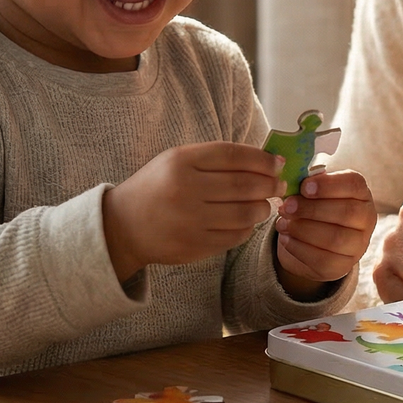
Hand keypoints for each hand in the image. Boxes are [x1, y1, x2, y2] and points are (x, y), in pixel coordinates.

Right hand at [103, 142, 281, 280]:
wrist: (123, 226)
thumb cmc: (158, 186)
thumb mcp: (177, 160)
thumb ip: (217, 158)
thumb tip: (266, 160)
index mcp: (181, 161)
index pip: (234, 155)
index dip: (263, 159)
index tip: (278, 163)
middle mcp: (185, 189)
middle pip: (245, 185)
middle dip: (270, 185)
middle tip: (279, 185)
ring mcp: (190, 221)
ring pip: (245, 213)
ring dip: (262, 208)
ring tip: (264, 203)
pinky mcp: (194, 246)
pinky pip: (235, 236)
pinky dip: (248, 228)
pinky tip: (246, 221)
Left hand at [275, 169, 374, 295]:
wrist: (316, 243)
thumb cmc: (316, 207)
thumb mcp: (315, 192)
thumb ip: (308, 184)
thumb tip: (293, 180)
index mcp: (361, 194)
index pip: (354, 184)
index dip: (329, 185)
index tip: (304, 187)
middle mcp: (367, 219)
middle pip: (346, 212)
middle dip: (312, 209)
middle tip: (287, 206)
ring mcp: (358, 245)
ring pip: (334, 238)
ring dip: (303, 229)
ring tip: (283, 222)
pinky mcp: (343, 266)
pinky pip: (322, 259)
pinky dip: (299, 248)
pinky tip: (285, 238)